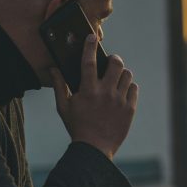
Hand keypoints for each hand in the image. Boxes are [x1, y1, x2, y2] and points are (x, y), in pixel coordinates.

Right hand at [50, 34, 137, 159]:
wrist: (94, 150)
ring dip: (121, 73)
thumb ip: (59, 86)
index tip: (91, 37)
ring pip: (127, 75)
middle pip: (115, 64)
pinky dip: (129, 87)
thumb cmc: (77, 127)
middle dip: (113, 59)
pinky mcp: (129, 109)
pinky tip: (122, 91)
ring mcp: (119, 101)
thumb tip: (53, 69)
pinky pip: (134, 89)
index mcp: (87, 91)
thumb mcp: (64, 107)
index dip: (89, 46)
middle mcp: (105, 93)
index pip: (89, 62)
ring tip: (116, 78)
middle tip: (110, 62)